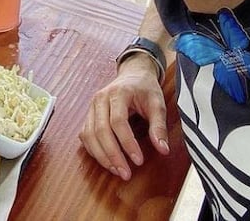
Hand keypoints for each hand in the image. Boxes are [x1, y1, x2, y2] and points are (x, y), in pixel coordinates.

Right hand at [79, 54, 169, 179]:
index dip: (127, 143)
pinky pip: (85, 136)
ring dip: (102, 156)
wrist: (132, 75)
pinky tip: (106, 161)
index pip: (118, 122)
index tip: (139, 161)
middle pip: (100, 131)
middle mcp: (100, 99)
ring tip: (117, 171)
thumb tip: (163, 150)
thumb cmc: (145, 89)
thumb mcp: (158, 104)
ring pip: (89, 135)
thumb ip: (159, 126)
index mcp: (117, 93)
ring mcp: (91, 107)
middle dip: (112, 155)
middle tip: (126, 174)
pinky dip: (94, 151)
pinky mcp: (89, 115)